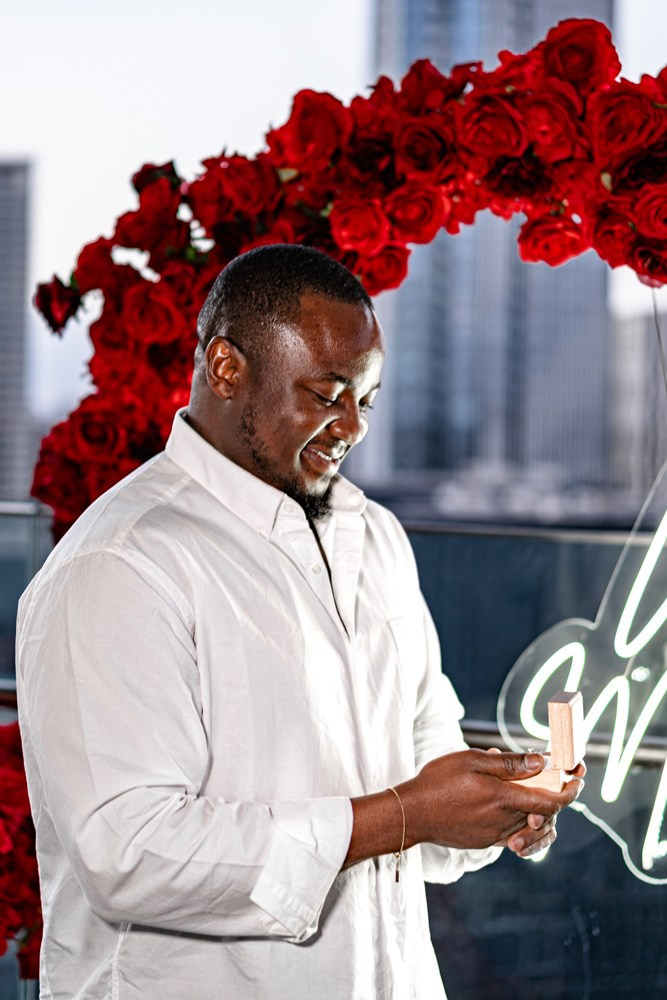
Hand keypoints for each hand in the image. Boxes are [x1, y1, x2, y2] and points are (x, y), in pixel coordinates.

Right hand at [397, 748, 584, 853]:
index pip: (552, 800)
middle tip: (558, 774)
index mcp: (504, 799)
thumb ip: (509, 763)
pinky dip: (522, 819)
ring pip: (532, 823)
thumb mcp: (472, 761)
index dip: (571, 789)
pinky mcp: (486, 841)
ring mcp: (496, 834)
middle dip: (557, 793)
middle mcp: (505, 821)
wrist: (412, 814)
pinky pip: (515, 832)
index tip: (579, 776)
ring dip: (538, 806)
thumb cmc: (438, 781)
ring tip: (528, 784)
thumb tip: (542, 761)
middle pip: (545, 812)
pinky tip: (510, 802)